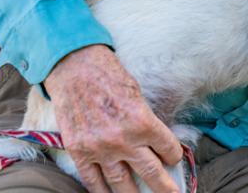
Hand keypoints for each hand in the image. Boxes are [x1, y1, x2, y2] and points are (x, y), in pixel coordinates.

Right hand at [43, 44, 182, 192]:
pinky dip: (102, 192)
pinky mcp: (79, 151)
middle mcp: (124, 139)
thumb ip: (145, 119)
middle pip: (151, 173)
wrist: (75, 68)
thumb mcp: (137, 94)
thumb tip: (155, 140)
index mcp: (143, 121)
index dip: (173, 155)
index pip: (168, 149)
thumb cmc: (109, 75)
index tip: (172, 157)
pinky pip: (93, 181)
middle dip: (165, 186)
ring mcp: (100, 149)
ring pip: (123, 184)